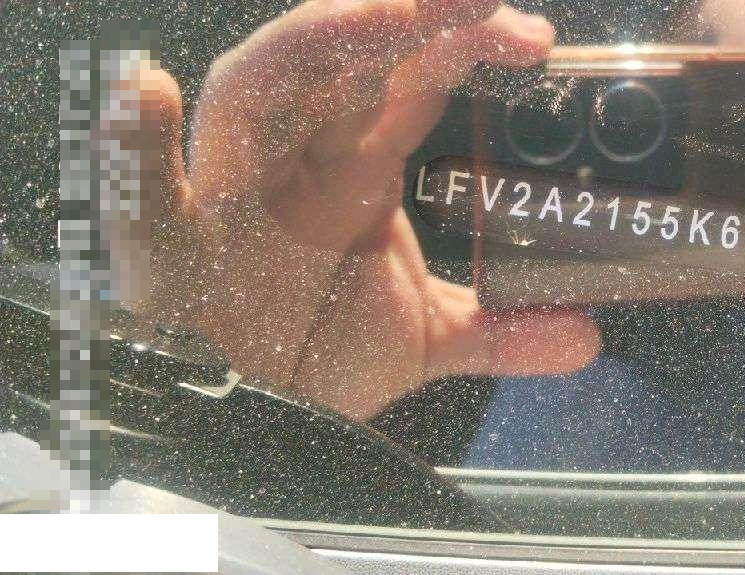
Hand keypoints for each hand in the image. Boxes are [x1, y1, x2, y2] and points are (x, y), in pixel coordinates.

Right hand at [126, 0, 599, 419]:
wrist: (252, 424)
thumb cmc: (319, 354)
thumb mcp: (426, 337)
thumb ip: (504, 330)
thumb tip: (587, 335)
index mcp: (359, 165)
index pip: (415, 76)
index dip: (468, 43)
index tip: (536, 39)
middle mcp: (300, 157)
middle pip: (347, 58)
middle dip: (410, 18)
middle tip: (484, 2)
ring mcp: (234, 189)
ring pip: (260, 88)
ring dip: (318, 43)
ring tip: (386, 16)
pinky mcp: (171, 246)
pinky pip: (140, 190)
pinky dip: (134, 145)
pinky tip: (144, 94)